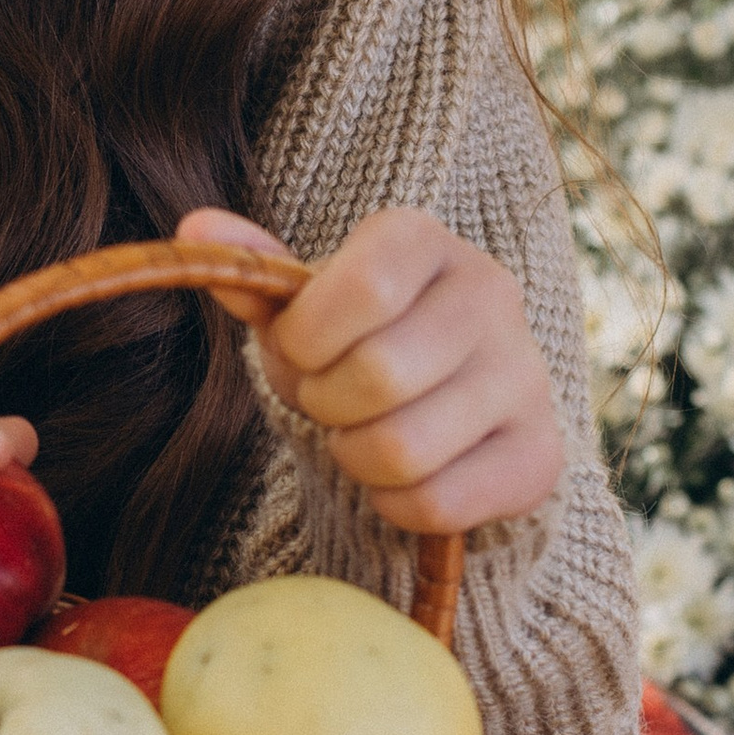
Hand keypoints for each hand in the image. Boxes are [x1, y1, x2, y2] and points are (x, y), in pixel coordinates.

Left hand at [180, 205, 562, 535]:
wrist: (452, 404)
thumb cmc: (358, 340)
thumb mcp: (304, 307)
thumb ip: (255, 274)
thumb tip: (194, 230)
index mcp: (425, 241)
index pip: (367, 287)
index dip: (310, 337)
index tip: (302, 349)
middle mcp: (490, 296)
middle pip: (380, 376)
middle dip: (327, 405)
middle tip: (331, 400)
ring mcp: (525, 377)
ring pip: (404, 449)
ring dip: (357, 459)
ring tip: (364, 436)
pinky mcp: (539, 455)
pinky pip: (438, 503)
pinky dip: (396, 504)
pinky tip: (403, 476)